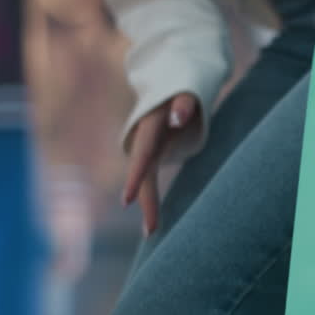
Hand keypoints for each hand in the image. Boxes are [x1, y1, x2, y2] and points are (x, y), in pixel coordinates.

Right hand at [123, 93, 197, 235]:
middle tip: (151, 231)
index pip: (143, 156)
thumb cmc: (185, 85)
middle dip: (146, 201)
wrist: (175, 82)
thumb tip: (177, 118)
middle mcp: (145, 140)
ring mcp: (150, 148)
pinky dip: (152, 198)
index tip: (127, 200)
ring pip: (147, 179)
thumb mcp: (187, 89)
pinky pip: (152, 178)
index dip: (136, 177)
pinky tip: (154, 220)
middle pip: (144, 174)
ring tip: (151, 232)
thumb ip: (184, 102)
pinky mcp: (157, 154)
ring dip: (149, 204)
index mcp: (150, 126)